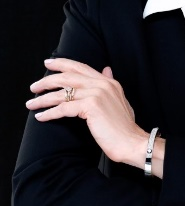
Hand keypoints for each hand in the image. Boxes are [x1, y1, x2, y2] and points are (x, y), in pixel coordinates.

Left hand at [27, 57, 148, 166]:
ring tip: (31, 103)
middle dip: (48, 80)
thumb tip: (106, 69)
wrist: (131, 142)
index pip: (81, 67)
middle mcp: (102, 84)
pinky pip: (63, 108)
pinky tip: (41, 116)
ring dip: (44, 99)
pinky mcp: (91, 106)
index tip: (48, 63)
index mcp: (108, 82)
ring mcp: (97, 94)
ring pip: (63, 93)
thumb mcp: (119, 100)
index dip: (63, 64)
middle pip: (68, 77)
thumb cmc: (124, 127)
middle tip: (34, 86)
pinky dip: (50, 112)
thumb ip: (109, 84)